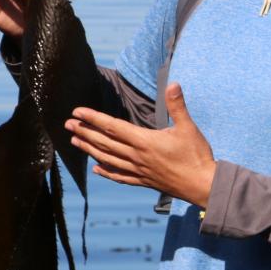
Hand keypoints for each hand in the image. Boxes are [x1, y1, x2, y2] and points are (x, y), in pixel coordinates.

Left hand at [65, 83, 216, 207]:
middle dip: (85, 132)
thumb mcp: (188, 127)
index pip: (113, 127)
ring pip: (108, 160)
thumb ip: (178, 105)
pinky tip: (97, 169)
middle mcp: (137, 157)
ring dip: (90, 150)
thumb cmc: (196, 156)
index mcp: (144, 142)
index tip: (77, 112)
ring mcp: (139, 171)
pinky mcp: (144, 181)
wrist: (202, 186)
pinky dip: (107, 172)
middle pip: (104, 143)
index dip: (93, 119)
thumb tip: (173, 83)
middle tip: (67, 125)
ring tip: (75, 142)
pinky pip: (120, 177)